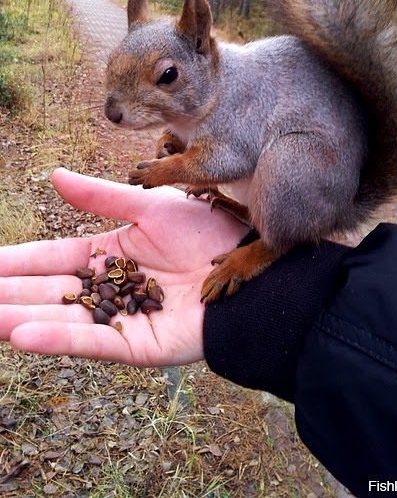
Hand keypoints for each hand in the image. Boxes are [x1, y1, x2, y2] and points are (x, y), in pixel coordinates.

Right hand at [0, 168, 247, 365]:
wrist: (248, 262)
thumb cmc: (206, 232)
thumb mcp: (147, 206)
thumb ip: (100, 196)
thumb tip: (53, 175)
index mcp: (108, 256)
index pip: (50, 260)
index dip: (16, 262)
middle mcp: (108, 289)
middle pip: (47, 292)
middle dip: (8, 294)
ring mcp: (121, 320)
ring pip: (61, 319)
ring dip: (19, 318)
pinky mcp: (138, 345)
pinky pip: (93, 341)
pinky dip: (57, 338)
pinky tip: (21, 334)